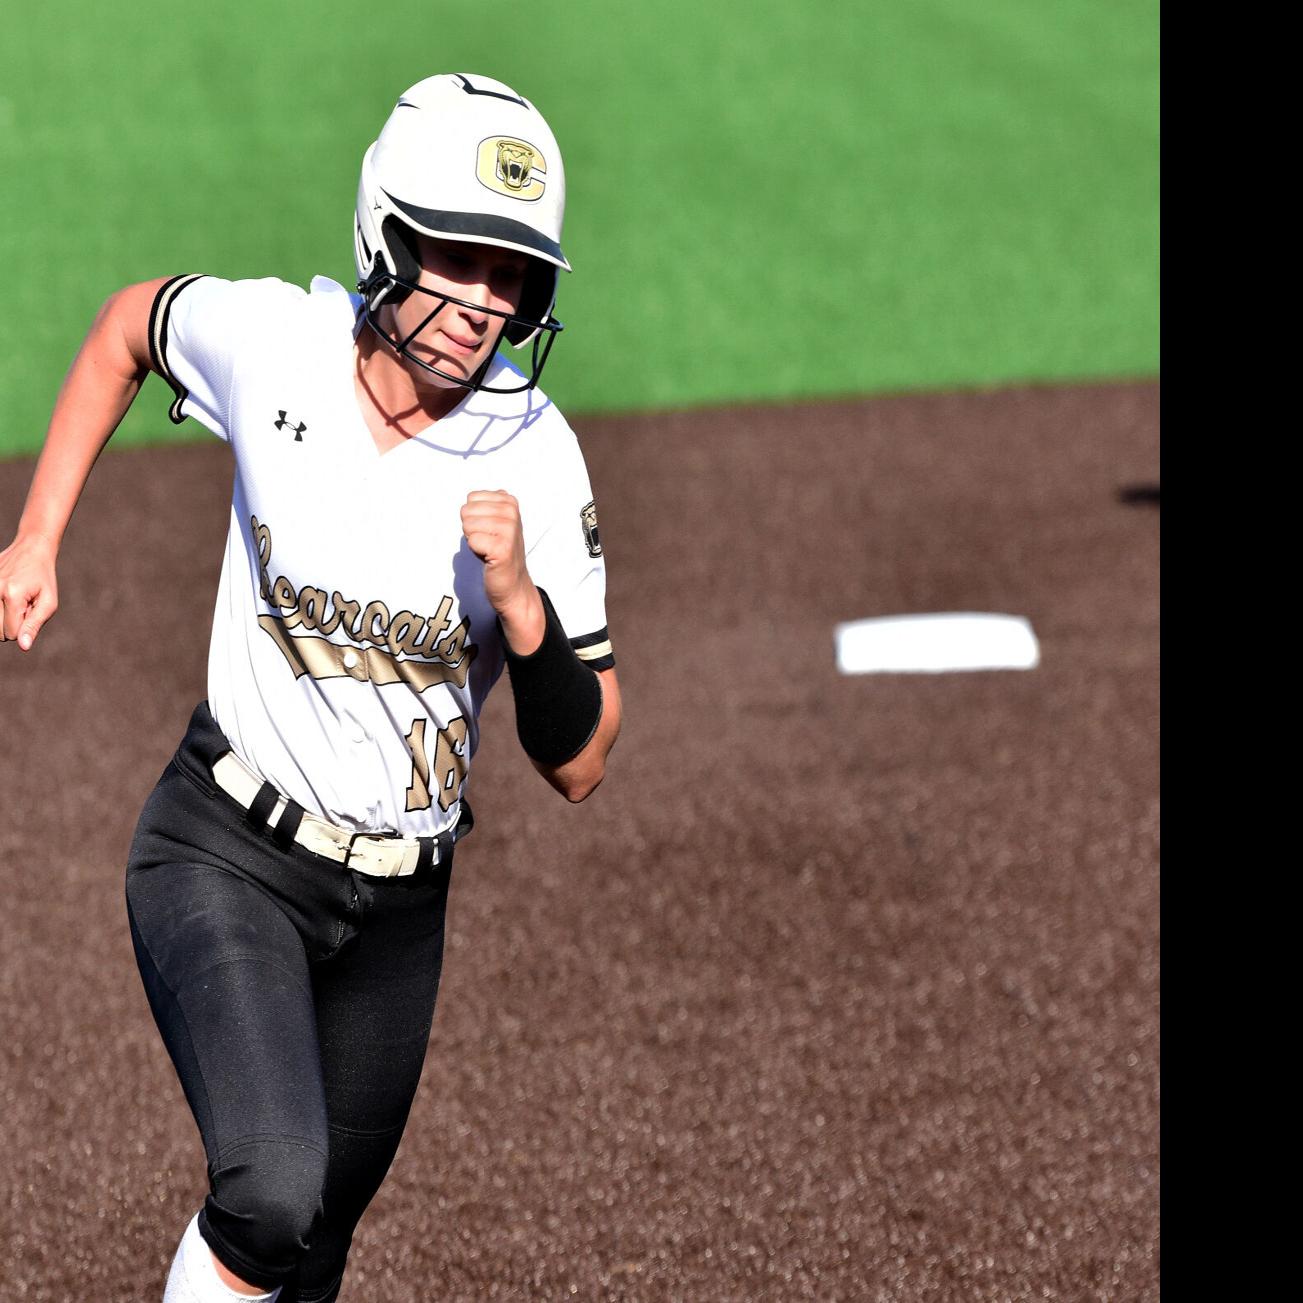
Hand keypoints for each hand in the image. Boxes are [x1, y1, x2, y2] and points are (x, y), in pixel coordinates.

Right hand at [0, 533, 58, 650]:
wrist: (31, 550)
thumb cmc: (42, 579)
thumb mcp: (48, 602)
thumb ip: (34, 625)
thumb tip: (23, 647)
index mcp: (12, 596)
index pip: (11, 634)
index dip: (23, 629)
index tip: (30, 611)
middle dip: (10, 626)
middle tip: (21, 607)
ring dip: (1, 619)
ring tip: (12, 603)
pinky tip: (3, 598)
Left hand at [460, 490, 544, 652]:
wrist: (512, 583)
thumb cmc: (499, 551)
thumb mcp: (494, 521)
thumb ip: (484, 506)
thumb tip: (467, 498)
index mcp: (509, 501)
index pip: (471, 499)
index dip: (474, 517)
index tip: (488, 530)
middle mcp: (512, 512)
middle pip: (467, 511)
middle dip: (472, 529)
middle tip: (487, 541)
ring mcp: (509, 529)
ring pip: (468, 525)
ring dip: (475, 540)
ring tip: (489, 548)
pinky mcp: (502, 547)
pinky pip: (472, 541)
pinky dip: (476, 552)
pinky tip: (489, 556)